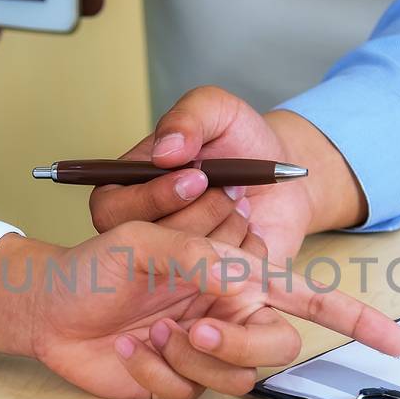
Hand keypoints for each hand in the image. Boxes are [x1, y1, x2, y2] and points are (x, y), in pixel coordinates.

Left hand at [0, 221, 399, 398]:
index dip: (357, 319)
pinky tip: (130, 352)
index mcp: (235, 276)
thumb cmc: (94, 265)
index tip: (397, 343)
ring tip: (153, 333)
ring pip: (238, 376)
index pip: (309, 298)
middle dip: (242, 340)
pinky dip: (155, 374)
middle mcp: (228, 315)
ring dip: (194, 356)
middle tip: (198, 325)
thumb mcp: (147, 240)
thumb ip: (202, 257)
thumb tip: (247, 284)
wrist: (46, 304)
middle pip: (278, 345)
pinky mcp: (174, 384)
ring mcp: (203, 352)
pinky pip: (188, 394)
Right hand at [88, 86, 368, 267]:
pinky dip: (247, 255)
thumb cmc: (241, 141)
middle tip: (233, 190)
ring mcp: (173, 266)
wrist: (284, 176)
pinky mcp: (209, 288)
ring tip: (244, 205)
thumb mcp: (216, 110)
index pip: (115, 208)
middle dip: (199, 214)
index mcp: (126, 190)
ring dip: (225, 231)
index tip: (199, 178)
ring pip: (186, 265)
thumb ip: (189, 118)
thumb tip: (165, 151)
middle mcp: (139, 233)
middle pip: (145, 244)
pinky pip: (223, 282)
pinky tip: (256, 231)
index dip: (156, 196)